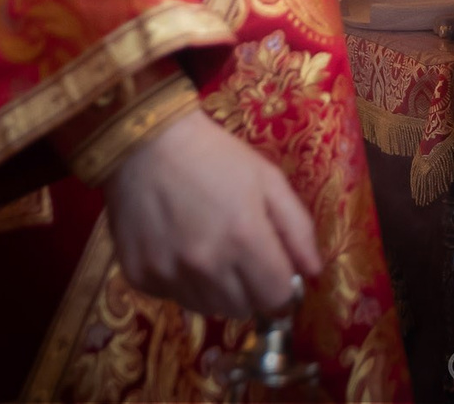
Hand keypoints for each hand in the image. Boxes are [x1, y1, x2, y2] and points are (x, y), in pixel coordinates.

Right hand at [104, 108, 322, 320]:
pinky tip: (181, 250)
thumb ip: (298, 228)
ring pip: (208, 309)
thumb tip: (314, 272)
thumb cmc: (217, 156)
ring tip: (212, 252)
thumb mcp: (269, 180)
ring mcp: (169, 274)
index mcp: (245, 238)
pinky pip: (174, 298)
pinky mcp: (139, 277)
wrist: (147, 143)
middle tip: (243, 259)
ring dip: (219, 291)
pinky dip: (184, 284)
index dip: (283, 291)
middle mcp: (206, 265)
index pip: (276, 298)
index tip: (277, 276)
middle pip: (242, 309)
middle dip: (251, 291)